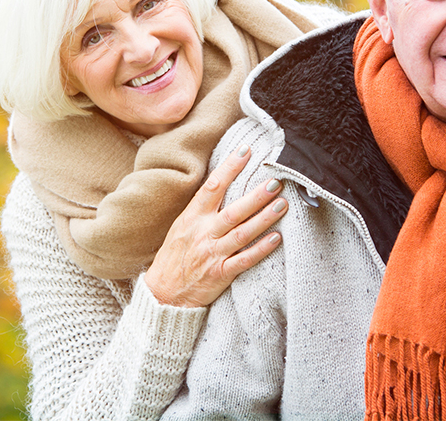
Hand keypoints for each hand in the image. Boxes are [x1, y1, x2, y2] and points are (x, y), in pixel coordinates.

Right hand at [144, 145, 286, 307]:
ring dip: (264, 219)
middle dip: (255, 196)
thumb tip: (222, 183)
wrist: (163, 294)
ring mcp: (212, 254)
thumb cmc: (174, 257)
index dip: (229, 168)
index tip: (246, 151)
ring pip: (242, 233)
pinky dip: (260, 249)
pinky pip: (244, 260)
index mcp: (192, 218)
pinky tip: (276, 238)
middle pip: (233, 211)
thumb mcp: (181, 226)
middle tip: (275, 181)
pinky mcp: (220, 274)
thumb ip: (201, 208)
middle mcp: (203, 233)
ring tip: (282, 204)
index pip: (212, 187)